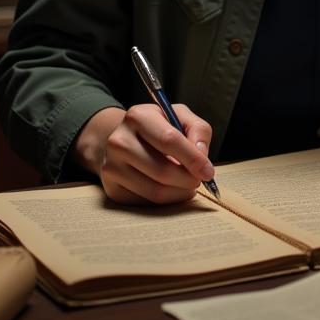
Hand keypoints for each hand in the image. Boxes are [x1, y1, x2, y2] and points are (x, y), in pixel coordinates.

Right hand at [73, 103, 214, 205]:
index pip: (169, 140)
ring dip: (180, 192)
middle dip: (188, 179)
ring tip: (187, 183)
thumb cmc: (158, 127)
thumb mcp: (180, 116)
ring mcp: (111, 166)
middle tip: (199, 179)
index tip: (208, 171)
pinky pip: (146, 202)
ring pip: (155, 191)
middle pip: (162, 170)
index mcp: (137, 116)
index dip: (192, 158)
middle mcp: (119, 141)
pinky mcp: (112, 189)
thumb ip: (198, 130)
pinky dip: (166, 200)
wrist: (124, 139)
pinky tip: (171, 188)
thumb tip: (202, 155)